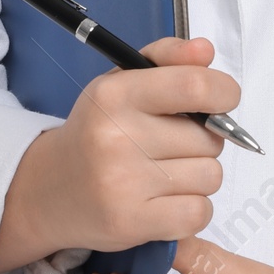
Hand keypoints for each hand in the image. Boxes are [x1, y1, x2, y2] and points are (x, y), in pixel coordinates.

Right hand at [22, 36, 238, 258]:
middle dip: (204, 141)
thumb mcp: (122, 82)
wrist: (50, 189)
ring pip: (210, 176)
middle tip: (173, 145)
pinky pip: (200, 213)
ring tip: (166, 173)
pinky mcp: (131, 224)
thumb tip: (206, 50)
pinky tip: (166, 200)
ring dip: (198, 176)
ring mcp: (123, 184)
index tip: (223, 99)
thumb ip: (167, 58)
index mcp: (116, 94)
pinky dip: (193, 209)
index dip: (223, 92)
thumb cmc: (98, 129)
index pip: (194, 86)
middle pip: (209, 139)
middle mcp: (116, 137)